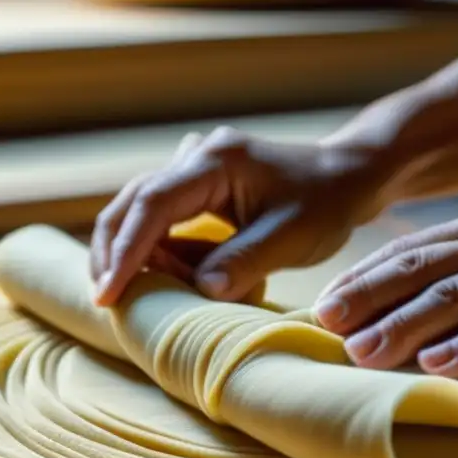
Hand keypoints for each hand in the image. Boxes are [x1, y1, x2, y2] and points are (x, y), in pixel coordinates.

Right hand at [90, 126, 386, 305]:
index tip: (107, 293)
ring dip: (137, 252)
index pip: (153, 204)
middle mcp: (197, 158)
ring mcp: (198, 169)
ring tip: (140, 293)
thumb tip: (200, 291)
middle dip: (114, 251)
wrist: (351, 174)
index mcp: (216, 162)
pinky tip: (174, 277)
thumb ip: (244, 262)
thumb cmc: (328, 201)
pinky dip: (162, 248)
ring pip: (143, 210)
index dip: (126, 251)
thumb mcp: (292, 237)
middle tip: (106, 298)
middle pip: (133, 202)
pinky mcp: (203, 187)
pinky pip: (167, 218)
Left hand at [313, 203, 457, 377]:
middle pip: (420, 269)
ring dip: (406, 324)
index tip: (324, 306)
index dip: (364, 277)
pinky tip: (442, 365)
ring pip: (457, 295)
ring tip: (363, 354)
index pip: (410, 251)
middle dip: (368, 298)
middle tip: (324, 327)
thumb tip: (424, 312)